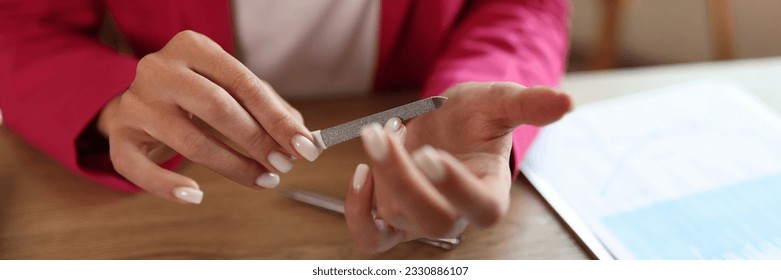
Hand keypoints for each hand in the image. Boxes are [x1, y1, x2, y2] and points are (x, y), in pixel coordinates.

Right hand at [97, 30, 320, 203]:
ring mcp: (135, 102)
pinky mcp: (119, 134)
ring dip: (232, 167)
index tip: (305, 147)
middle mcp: (160, 69)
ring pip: (189, 141)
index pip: (244, 84)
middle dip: (257, 141)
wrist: (142, 96)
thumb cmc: (197, 91)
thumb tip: (302, 137)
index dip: (277, 119)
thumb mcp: (231, 86)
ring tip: (262, 179)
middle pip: (216, 108)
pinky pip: (139, 168)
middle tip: (283, 165)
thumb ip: (267, 107)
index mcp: (193, 47)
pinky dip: (168, 186)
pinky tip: (196, 195)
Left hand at [344, 82, 571, 252]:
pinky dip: (358, 214)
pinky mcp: (394, 215)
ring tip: (376, 134)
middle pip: (433, 219)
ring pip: (399, 218)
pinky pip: (372, 236)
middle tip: (382, 134)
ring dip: (380, 179)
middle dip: (403, 180)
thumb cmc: (477, 118)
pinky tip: (361, 173)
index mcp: (490, 192)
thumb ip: (528, 104)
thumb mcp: (500, 103)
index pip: (479, 207)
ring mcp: (421, 218)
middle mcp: (456, 213)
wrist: (449, 124)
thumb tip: (566, 101)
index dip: (455, 187)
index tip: (432, 154)